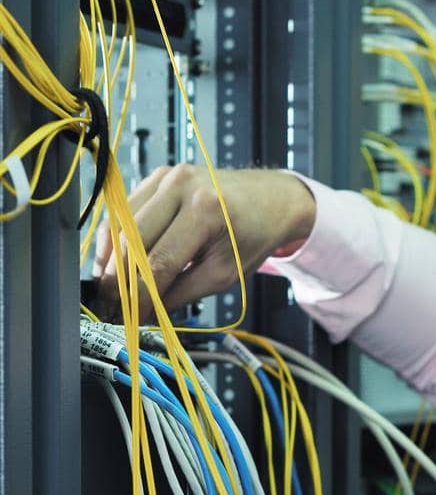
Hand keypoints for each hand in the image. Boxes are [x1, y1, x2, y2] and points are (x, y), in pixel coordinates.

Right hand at [93, 163, 316, 321]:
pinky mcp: (157, 175)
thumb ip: (183, 293)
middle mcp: (181, 186)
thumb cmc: (251, 236)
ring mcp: (166, 176)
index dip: (140, 296)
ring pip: (121, 223)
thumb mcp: (223, 273)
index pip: (159, 262)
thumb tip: (145, 312)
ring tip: (109, 288)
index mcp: (205, 211)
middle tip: (111, 307)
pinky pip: (124, 210)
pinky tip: (113, 262)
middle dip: (118, 280)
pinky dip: (115, 237)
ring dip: (110, 259)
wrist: (269, 199)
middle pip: (131, 241)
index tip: (129, 318)